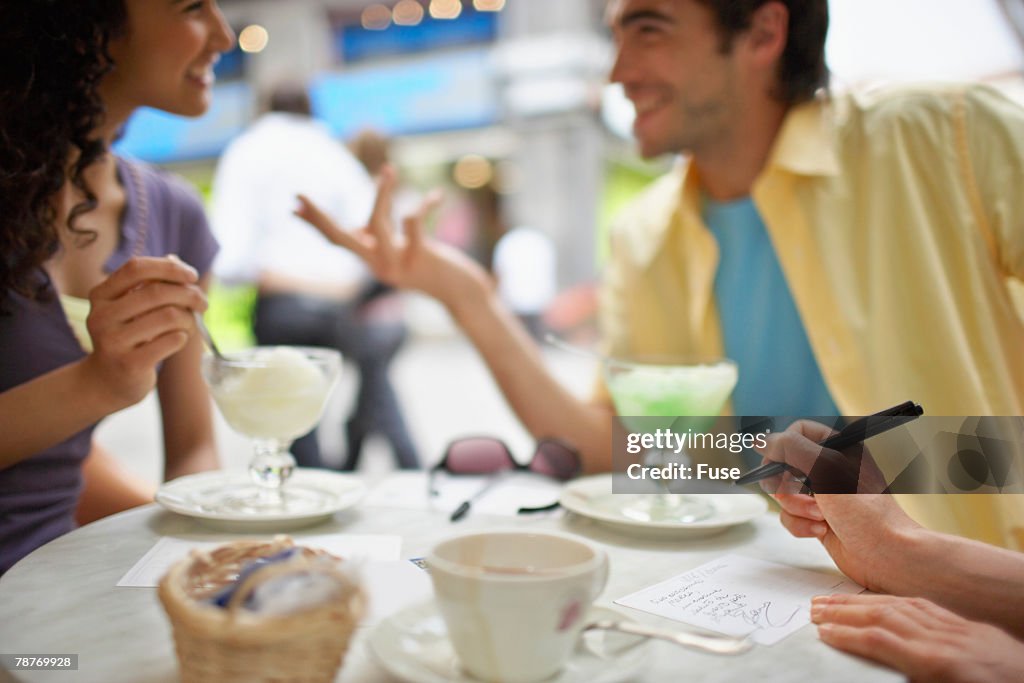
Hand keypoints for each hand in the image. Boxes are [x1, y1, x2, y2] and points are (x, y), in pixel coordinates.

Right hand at [82, 256, 206, 407]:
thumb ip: (151, 285)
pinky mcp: (128, 364)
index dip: (169, 268)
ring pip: (168, 316)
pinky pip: (171, 340)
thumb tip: (176, 260)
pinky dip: (183, 337)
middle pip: (157, 292)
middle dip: (188, 294)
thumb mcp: (132, 309)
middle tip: (203, 303)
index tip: (192, 275)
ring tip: (190, 324)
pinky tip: (179, 340)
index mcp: (100, 296)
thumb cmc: (129, 337)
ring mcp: (112, 341)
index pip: (136, 268)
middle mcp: (101, 316)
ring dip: (189, 318)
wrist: (108, 382)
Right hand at [294, 166, 491, 312]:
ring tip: (389, 169)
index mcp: (373, 261)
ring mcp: (399, 264)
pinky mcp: (422, 258)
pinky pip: (413, 226)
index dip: (315, 224)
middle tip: (298, 194)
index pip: (337, 240)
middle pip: (341, 240)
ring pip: (378, 224)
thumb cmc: (434, 269)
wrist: (463, 295)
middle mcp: (380, 265)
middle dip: (319, 218)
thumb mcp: (402, 254)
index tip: (293, 206)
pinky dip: (422, 207)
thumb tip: (359, 226)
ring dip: (382, 194)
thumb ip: (380, 241)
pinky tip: (437, 197)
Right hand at [754, 420, 919, 589]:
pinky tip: (822, 531)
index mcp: (839, 447)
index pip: (797, 432)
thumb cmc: (864, 509)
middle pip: (784, 464)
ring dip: (796, 507)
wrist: (887, 554)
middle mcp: (830, 467)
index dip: (782, 447)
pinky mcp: (818, 518)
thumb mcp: (825, 468)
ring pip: (784, 492)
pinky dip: (800, 525)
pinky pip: (790, 515)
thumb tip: (761, 440)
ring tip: (820, 517)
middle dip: (786, 485)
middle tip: (792, 492)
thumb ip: (790, 448)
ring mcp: (823, 494)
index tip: (775, 464)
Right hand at [812, 594, 1023, 682]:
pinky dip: (897, 601)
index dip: (846, 634)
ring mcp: (962, 631)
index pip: (881, 640)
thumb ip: (914, 681)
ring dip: (865, 601)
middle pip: (886, 615)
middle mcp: (948, 640)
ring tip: (838, 601)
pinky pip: (928, 607)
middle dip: (846, 610)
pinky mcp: (973, 629)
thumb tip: (878, 673)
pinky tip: (883, 601)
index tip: (821, 631)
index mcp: (940, 663)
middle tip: (816, 609)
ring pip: (903, 605)